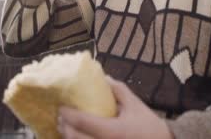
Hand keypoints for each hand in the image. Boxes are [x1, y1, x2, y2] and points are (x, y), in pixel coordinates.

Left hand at [58, 77, 173, 138]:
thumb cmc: (149, 126)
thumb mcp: (135, 105)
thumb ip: (118, 90)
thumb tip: (103, 77)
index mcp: (112, 131)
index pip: (81, 122)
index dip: (67, 114)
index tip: (61, 107)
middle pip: (73, 138)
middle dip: (64, 127)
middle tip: (60, 117)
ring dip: (67, 138)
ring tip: (66, 128)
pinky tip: (77, 138)